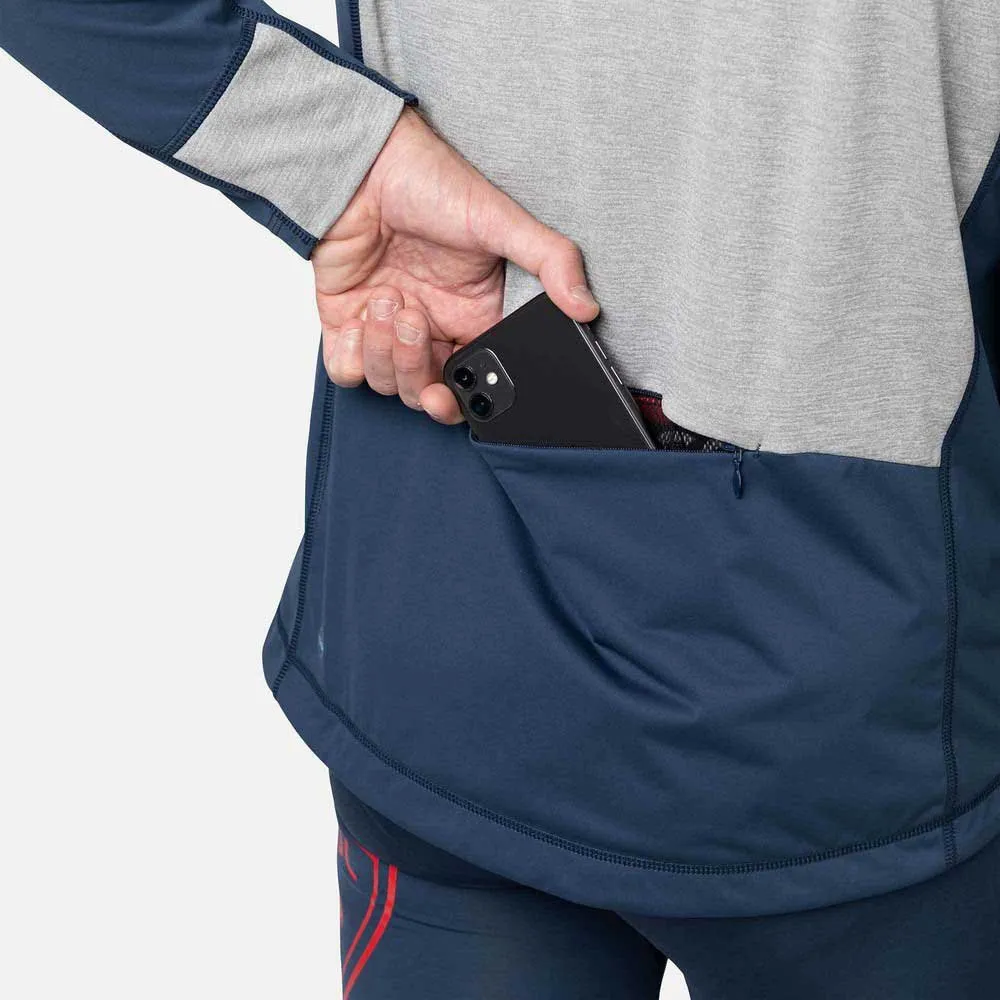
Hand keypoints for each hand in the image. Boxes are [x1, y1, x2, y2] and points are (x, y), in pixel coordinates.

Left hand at [312, 106, 599, 422]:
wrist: (363, 162)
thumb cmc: (430, 183)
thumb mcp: (501, 220)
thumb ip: (550, 261)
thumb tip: (586, 306)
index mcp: (473, 318)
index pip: (473, 382)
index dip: (464, 400)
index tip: (454, 389)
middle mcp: (433, 331)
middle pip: (426, 393)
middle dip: (417, 373)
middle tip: (416, 324)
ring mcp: (388, 332)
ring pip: (387, 384)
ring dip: (386, 350)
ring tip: (389, 297)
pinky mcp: (346, 324)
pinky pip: (347, 370)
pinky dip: (352, 354)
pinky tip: (364, 314)